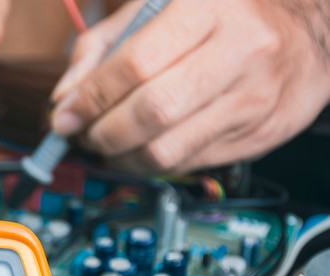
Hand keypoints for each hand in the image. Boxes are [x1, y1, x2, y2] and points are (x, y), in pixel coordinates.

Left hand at [51, 0, 329, 174]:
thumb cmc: (223, 17)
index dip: (91, 98)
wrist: (307, 36)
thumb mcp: (157, 9)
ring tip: (109, 145)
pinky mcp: (259, 135)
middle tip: (85, 135)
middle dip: (103, 134)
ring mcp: (252, 99)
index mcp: (207, 9)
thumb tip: (66, 99)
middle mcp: (238, 54)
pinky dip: (153, 164)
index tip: (65, 115)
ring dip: (123, 157)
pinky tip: (144, 148)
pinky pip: (189, 164)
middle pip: (152, 113)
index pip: (135, 65)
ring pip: (168, 150)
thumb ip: (103, 48)